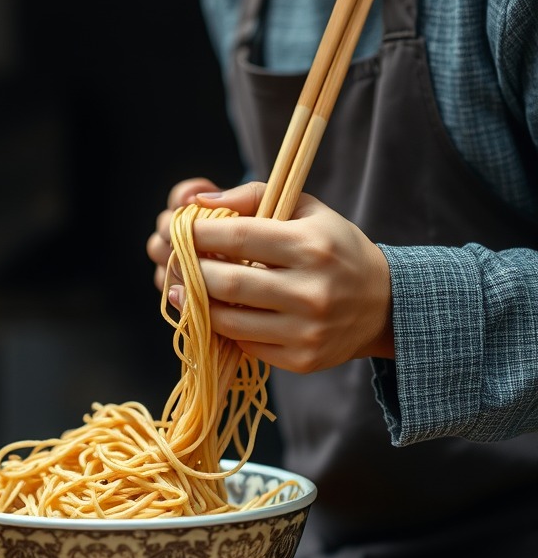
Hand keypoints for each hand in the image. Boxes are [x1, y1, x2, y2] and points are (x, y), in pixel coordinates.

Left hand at [151, 180, 394, 372]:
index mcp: (311, 247)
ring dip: (195, 305)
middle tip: (173, 264)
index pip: (239, 237)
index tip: (179, 231)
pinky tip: (213, 314)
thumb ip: (254, 197)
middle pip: (226, 283)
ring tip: (179, 290)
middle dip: (189, 272)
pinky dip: (223, 329)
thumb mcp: (307, 211)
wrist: (384, 304)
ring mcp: (306, 330)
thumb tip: (196, 202)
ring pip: (228, 321)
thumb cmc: (335, 248)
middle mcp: (311, 291)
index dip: (199, 234)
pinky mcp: (302, 359)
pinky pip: (245, 345)